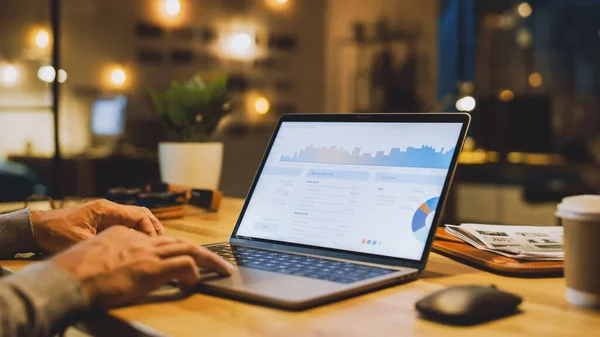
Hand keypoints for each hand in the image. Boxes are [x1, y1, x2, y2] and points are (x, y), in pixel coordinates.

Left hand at [31, 199, 164, 252]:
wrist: (37, 228)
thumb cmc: (55, 233)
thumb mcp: (80, 241)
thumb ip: (103, 245)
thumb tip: (123, 254)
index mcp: (106, 209)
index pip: (138, 215)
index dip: (149, 229)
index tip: (154, 244)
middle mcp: (109, 209)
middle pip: (141, 213)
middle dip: (153, 227)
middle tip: (163, 242)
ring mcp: (106, 214)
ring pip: (135, 217)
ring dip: (146, 228)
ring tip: (156, 243)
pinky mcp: (102, 221)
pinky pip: (126, 223)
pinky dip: (136, 231)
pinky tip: (139, 244)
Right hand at [51, 226, 233, 308]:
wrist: (66, 279)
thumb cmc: (71, 275)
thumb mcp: (91, 258)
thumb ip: (108, 259)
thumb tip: (112, 271)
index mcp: (125, 235)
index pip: (159, 240)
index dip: (175, 250)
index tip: (184, 258)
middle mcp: (140, 240)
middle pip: (180, 241)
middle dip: (201, 251)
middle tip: (218, 260)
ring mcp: (147, 253)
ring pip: (190, 249)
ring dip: (210, 260)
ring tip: (222, 269)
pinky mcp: (151, 268)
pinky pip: (184, 266)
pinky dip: (195, 273)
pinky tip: (195, 283)